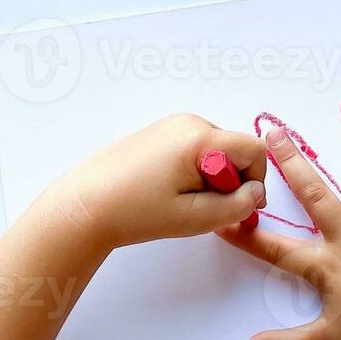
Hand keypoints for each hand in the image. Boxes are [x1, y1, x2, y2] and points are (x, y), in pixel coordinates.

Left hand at [56, 114, 265, 250]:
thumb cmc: (136, 213)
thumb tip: (255, 194)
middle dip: (229, 181)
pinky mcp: (158, 133)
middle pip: (234, 150)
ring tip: (179, 202)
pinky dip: (193, 172)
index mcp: (200, 137)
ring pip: (215, 152)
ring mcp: (171, 125)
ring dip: (210, 178)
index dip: (255, 181)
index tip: (237, 206)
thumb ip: (237, 206)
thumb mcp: (196, 218)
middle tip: (201, 209)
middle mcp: (189, 122)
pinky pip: (194, 150)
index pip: (254, 150)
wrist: (85, 206)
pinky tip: (166, 192)